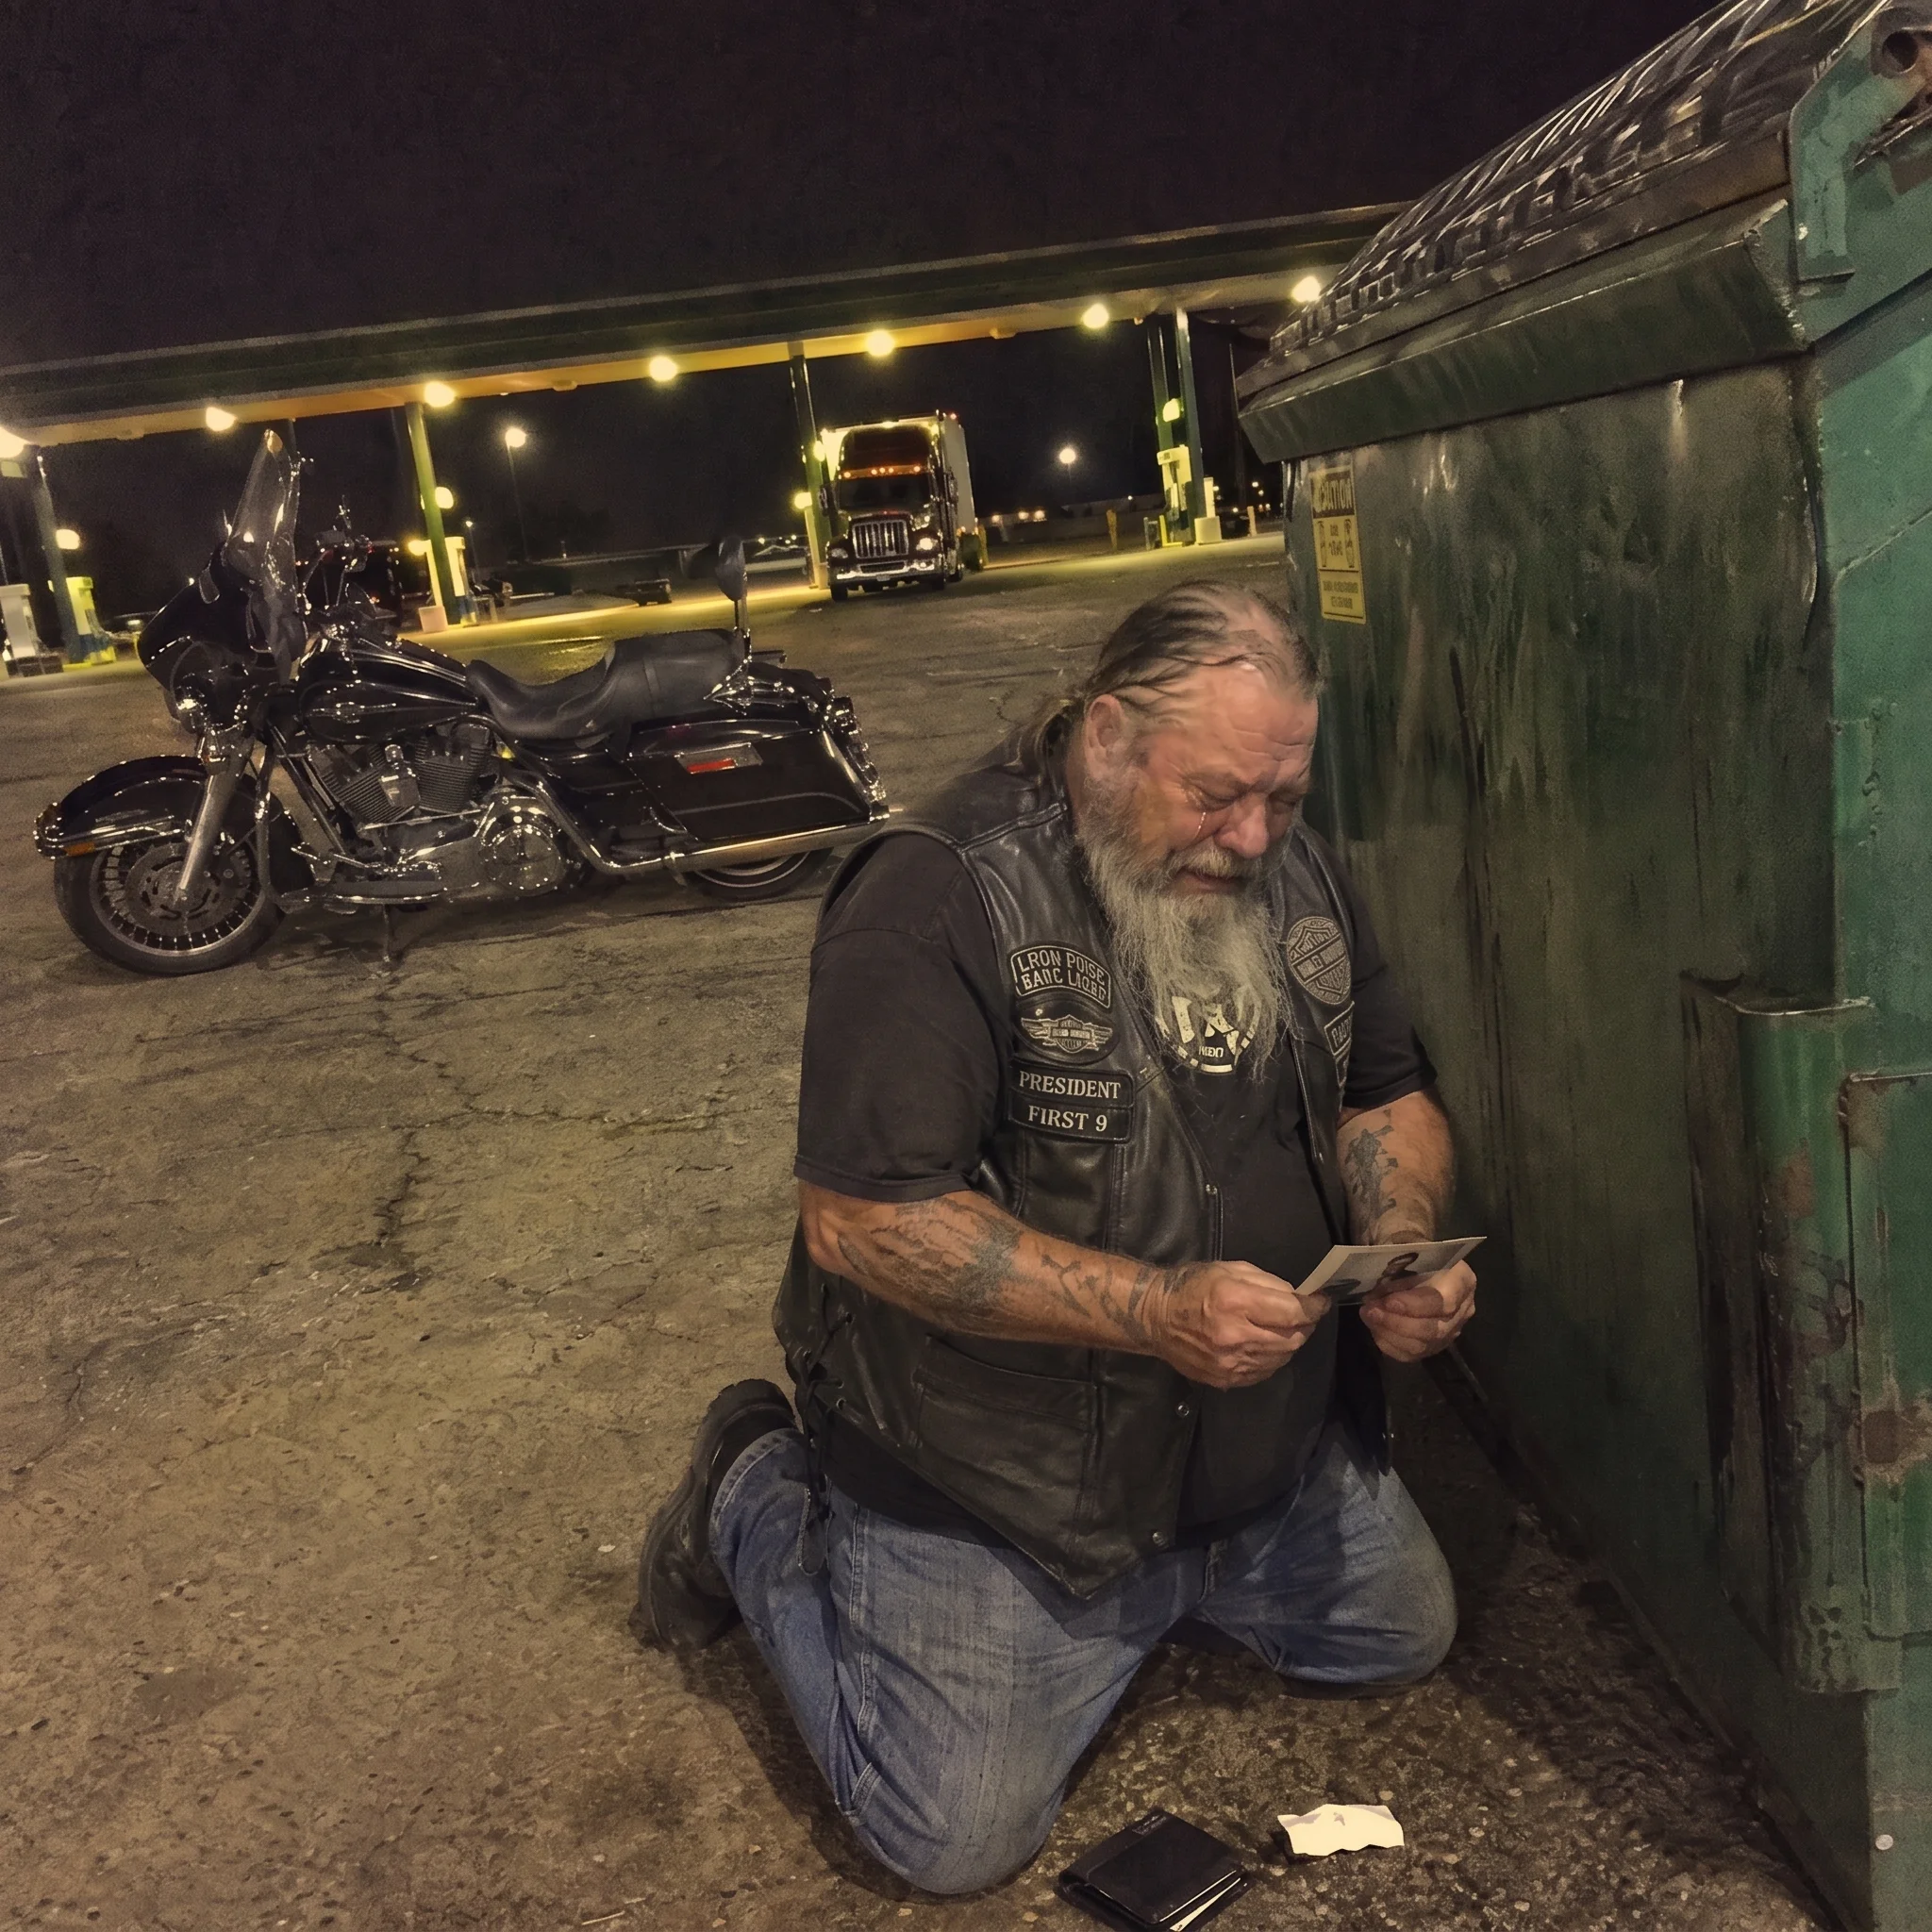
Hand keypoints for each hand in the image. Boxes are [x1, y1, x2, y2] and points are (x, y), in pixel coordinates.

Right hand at [1153, 1262, 1326, 1389]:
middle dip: (1304, 1325)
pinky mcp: (1226, 1379)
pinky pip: (1264, 1372)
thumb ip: (1269, 1284)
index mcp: (1235, 1301)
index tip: (1320, 1302)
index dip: (1313, 1307)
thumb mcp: (1231, 1269)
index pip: (1293, 1311)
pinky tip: (1261, 1344)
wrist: (1154, 1318)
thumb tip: (1300, 1298)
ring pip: (1282, 1358)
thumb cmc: (1192, 1286)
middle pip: (1293, 1338)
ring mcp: (1230, 1363)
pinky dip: (1271, 1358)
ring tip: (1279, 1328)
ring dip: (1288, 1342)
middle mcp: (1235, 1336)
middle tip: (1301, 1315)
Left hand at [1359, 1259, 1475, 1362]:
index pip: (1444, 1301)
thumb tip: (1378, 1290)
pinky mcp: (1434, 1346)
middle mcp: (1463, 1310)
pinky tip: (1375, 1327)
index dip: (1415, 1305)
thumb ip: (1398, 1267)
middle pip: (1434, 1329)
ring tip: (1368, 1315)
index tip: (1388, 1301)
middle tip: (1370, 1309)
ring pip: (1421, 1345)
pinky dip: (1389, 1344)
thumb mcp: (1407, 1247)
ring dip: (1389, 1333)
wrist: (1416, 1260)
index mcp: (1462, 1280)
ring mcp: (1450, 1331)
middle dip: (1397, 1322)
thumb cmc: (1412, 1250)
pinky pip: (1411, 1355)